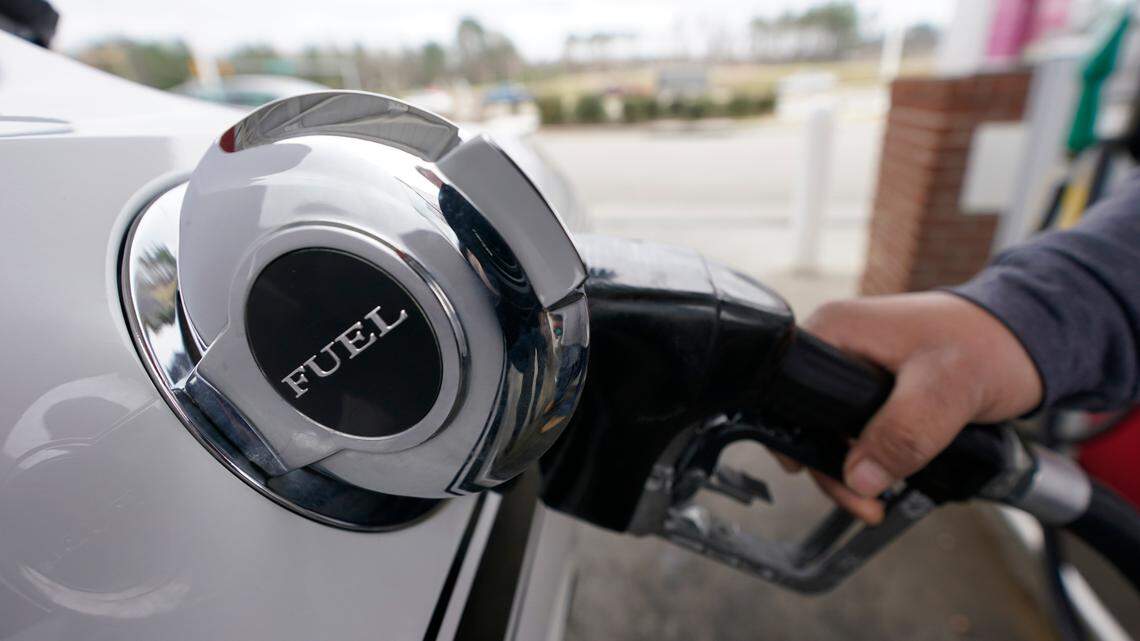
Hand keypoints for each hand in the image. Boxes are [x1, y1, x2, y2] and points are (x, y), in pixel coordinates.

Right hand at [788, 292, 1042, 523]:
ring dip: (851, 469)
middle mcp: (837, 344)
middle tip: (864, 503)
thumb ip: (902, 431)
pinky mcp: (875, 385)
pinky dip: (869, 457)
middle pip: (807, 419)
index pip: (789, 392)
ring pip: (832, 430)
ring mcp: (855, 365)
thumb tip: (858, 477)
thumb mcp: (945, 388)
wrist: (1029, 338)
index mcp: (835, 330)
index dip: (801, 439)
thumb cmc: (990, 343)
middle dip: (831, 468)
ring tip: (880, 499)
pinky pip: (857, 428)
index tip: (826, 477)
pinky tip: (889, 476)